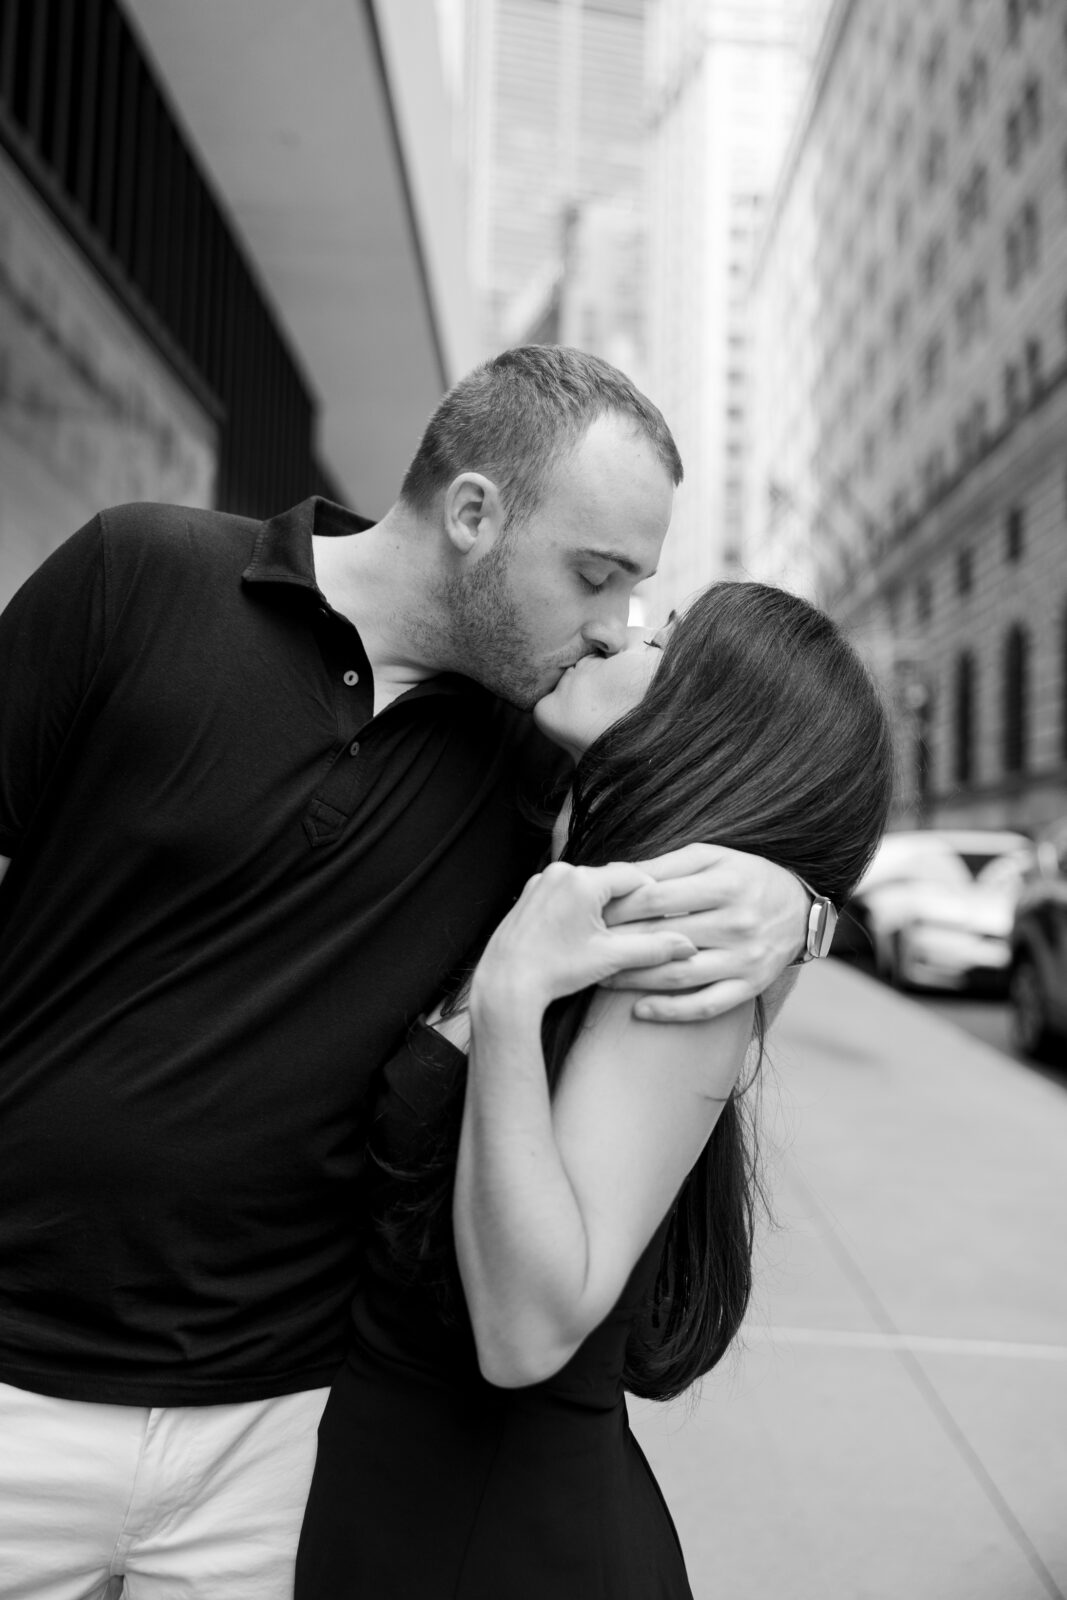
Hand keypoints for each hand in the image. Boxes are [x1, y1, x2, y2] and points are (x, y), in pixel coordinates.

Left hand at [472, 861, 698, 1016]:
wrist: (505, 985)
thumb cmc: (556, 971)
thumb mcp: (610, 959)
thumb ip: (653, 948)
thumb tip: (688, 946)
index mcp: (583, 880)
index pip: (635, 876)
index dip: (654, 896)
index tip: (665, 916)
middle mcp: (561, 872)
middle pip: (610, 880)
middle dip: (626, 903)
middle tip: (640, 928)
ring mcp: (541, 881)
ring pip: (587, 887)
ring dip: (602, 906)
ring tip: (609, 936)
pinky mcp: (529, 894)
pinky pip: (565, 892)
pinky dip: (578, 908)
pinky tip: (580, 935)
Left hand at [598, 844, 809, 1021]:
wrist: (801, 908)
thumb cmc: (746, 875)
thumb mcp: (713, 857)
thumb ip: (667, 865)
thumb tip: (620, 874)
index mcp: (725, 885)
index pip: (657, 897)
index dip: (619, 906)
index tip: (591, 913)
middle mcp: (737, 923)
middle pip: (664, 937)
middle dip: (620, 943)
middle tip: (586, 948)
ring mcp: (744, 959)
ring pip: (679, 975)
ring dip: (636, 980)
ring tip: (601, 979)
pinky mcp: (750, 986)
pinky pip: (706, 1004)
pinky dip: (671, 1011)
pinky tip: (639, 1010)